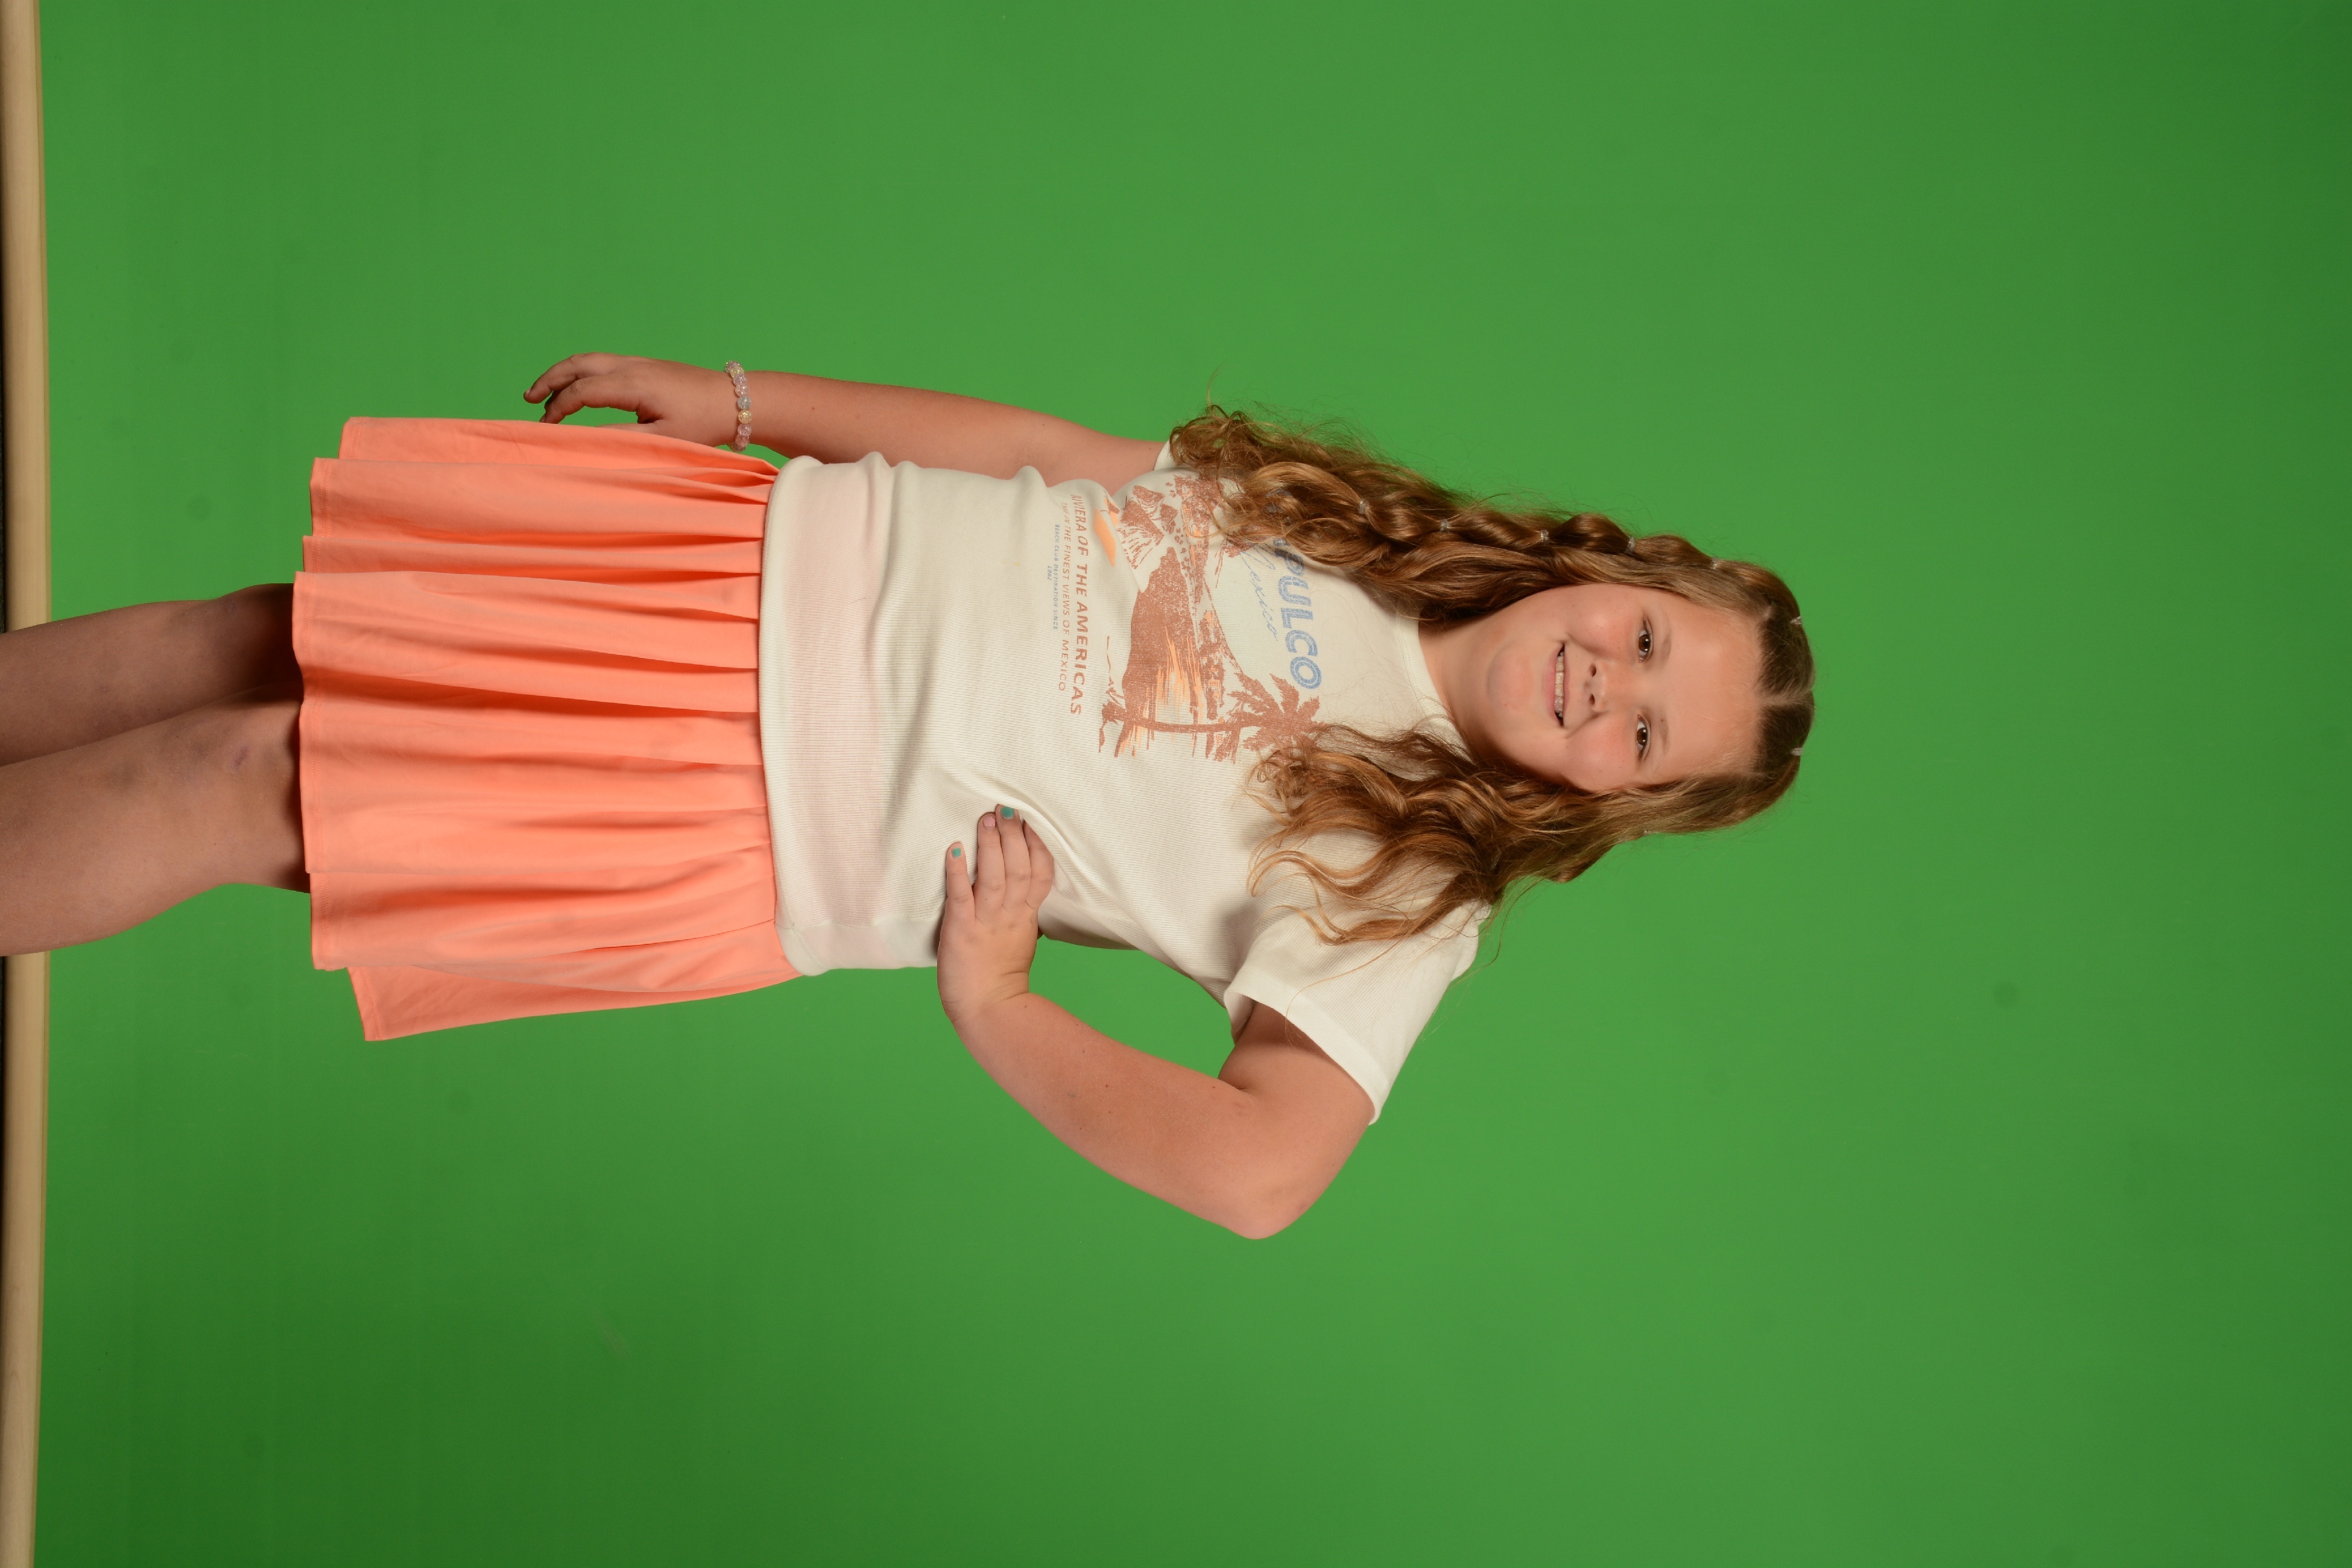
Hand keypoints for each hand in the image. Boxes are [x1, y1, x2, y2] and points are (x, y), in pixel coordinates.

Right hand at [524, 353, 738, 444]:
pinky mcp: (647, 364)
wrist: (736, 401)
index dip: (558, 409)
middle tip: (527, 399)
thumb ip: (622, 437)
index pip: (582, 392)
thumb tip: (585, 437)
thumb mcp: (663, 439)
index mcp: (634, 384)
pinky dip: (582, 372)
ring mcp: (639, 361)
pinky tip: (577, 388)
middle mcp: (633, 366)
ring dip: (564, 373)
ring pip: (590, 360)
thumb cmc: (704, 424)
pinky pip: (604, 362)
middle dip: (549, 380)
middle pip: (578, 364)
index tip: (546, 429)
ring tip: (543, 393)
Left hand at [938, 807, 1055, 1024]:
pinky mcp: (961, 931)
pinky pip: (960, 896)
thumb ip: (1023, 914)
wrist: (989, 1010)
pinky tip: (953, 850)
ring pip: (993, 876)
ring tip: (987, 819)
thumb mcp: (1022, 940)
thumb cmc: (1002, 978)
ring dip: (990, 846)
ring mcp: (985, 922)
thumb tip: (1026, 895)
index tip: (1033, 821)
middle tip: (1007, 808)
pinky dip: (957, 872)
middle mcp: (1009, 915)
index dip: (1038, 846)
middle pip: (1018, 868)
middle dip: (1014, 836)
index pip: (1041, 874)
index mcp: (1026, 916)